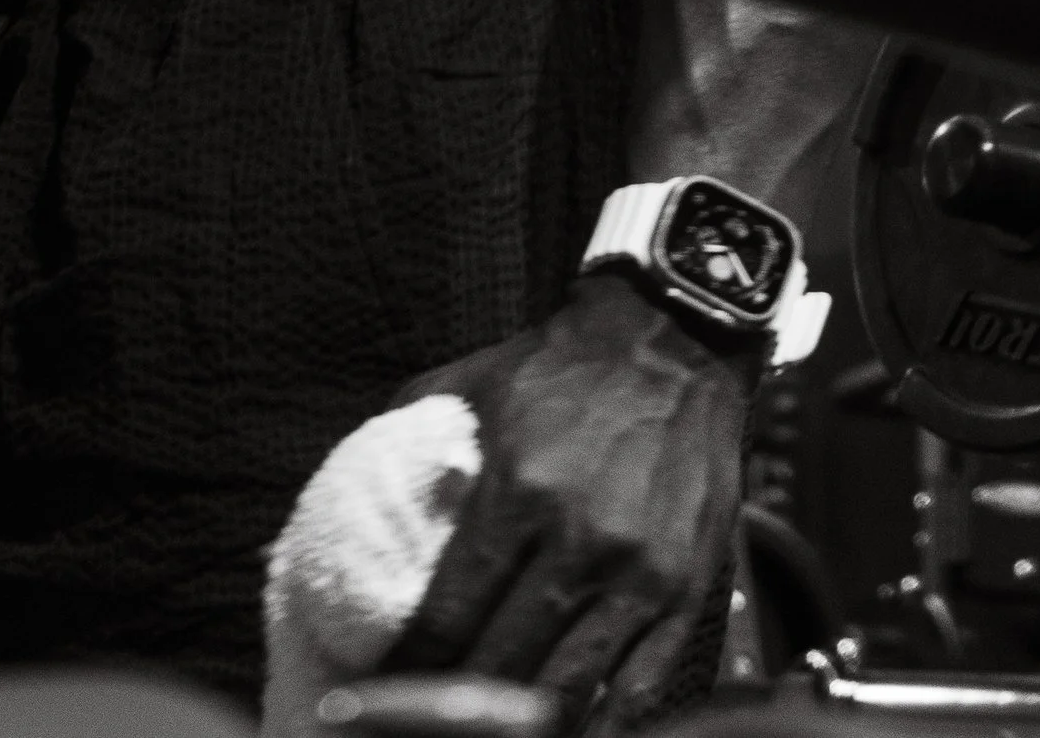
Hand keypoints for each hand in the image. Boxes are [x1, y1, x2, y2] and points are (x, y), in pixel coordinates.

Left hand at [382, 274, 750, 726]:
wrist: (669, 341)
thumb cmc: (558, 368)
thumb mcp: (471, 384)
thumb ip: (410, 439)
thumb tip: (353, 497)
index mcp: (515, 491)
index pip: (447, 618)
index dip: (409, 674)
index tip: (381, 696)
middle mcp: (577, 540)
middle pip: (503, 667)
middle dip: (457, 714)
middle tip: (432, 725)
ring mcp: (638, 572)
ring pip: (569, 690)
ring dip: (526, 729)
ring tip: (495, 736)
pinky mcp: (686, 589)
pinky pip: (642, 686)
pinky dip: (604, 724)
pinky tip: (574, 733)